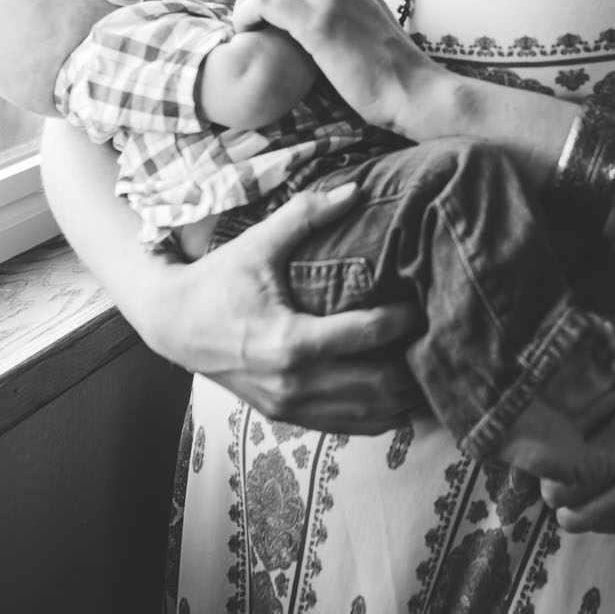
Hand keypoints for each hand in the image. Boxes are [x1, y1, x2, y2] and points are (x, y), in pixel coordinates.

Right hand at [146, 183, 424, 432]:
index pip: (368, 334)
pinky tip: (402, 395)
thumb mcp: (258, 244)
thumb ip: (307, 215)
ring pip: (369, 414)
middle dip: (416, 365)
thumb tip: (358, 189)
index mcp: (290, 341)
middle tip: (442, 338)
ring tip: (431, 367)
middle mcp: (294, 382)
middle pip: (378, 385)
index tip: (427, 302)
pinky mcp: (286, 416)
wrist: (172, 325)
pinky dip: (381, 414)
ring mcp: (290, 405)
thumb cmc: (217, 281)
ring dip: (405, 395)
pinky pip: (347, 426)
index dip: (405, 320)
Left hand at [232, 0, 443, 130]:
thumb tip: (312, 22)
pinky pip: (264, 3)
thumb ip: (341, 14)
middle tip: (248, 17)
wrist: (412, 91)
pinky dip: (246, 14)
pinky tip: (246, 33)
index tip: (262, 9)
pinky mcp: (318, 24)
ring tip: (245, 26)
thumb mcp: (366, 27)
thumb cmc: (389, 72)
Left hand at [538, 336, 614, 534]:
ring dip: (589, 514)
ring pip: (610, 525)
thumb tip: (566, 408)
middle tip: (556, 487)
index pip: (572, 476)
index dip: (550, 478)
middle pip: (583, 511)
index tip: (544, 468)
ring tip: (581, 499)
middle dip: (562, 501)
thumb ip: (606, 395)